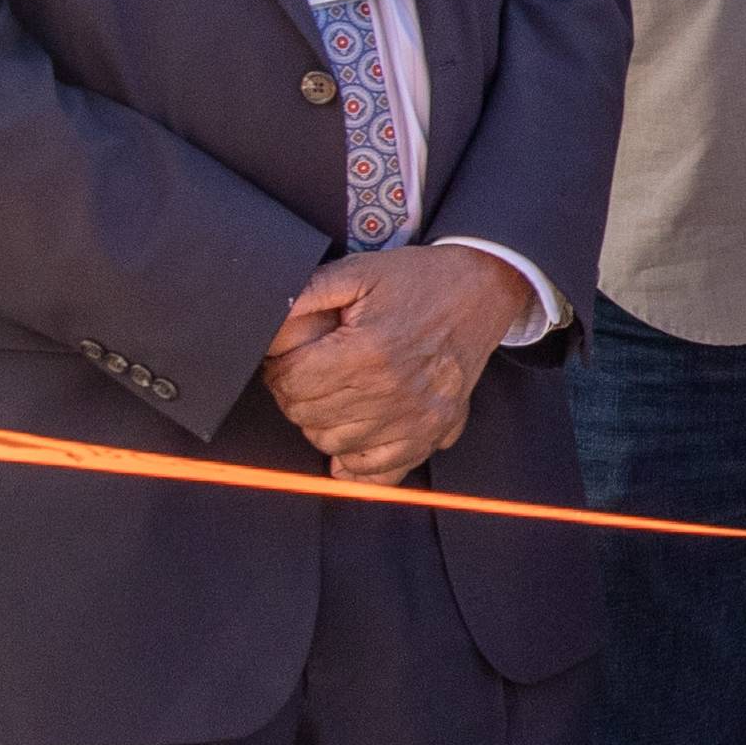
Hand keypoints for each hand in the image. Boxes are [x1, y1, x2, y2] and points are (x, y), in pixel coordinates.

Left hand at [257, 246, 529, 480]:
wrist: (481, 290)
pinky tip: (353, 435)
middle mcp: (391, 393)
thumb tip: (264, 329)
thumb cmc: (416, 281)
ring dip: (320, 422)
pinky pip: (379, 473)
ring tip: (331, 392)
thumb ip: (305, 296)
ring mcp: (413, 420)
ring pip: (332, 444)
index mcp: (367, 352)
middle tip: (307, 370)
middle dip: (294, 392)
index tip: (286, 356)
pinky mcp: (431, 433)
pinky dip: (357, 462)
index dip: (277, 367)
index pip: (291, 382)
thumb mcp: (356, 271)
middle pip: (306, 415)